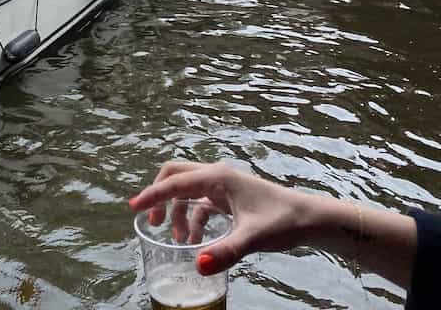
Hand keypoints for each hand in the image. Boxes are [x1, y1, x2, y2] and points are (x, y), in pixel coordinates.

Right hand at [129, 161, 311, 274]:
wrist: (309, 218)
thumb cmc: (282, 221)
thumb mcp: (252, 238)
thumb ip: (225, 251)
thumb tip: (196, 264)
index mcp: (217, 177)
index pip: (175, 183)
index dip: (152, 196)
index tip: (132, 208)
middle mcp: (216, 176)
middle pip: (176, 176)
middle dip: (159, 196)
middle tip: (152, 223)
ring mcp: (223, 186)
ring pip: (187, 190)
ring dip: (177, 211)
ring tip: (179, 240)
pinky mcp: (229, 198)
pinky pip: (200, 203)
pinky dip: (192, 219)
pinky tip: (197, 241)